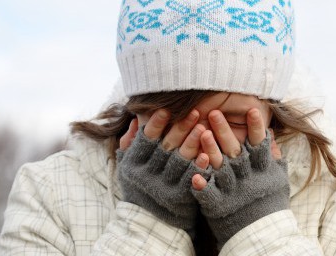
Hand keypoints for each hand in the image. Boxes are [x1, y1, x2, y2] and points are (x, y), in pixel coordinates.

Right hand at [117, 109, 206, 237]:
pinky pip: (191, 179)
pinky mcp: (180, 198)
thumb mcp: (128, 167)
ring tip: (204, 127)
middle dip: (180, 128)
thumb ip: (130, 144)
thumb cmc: (139, 189)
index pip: (145, 140)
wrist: (148, 224)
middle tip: (195, 111)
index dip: (155, 124)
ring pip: (180, 161)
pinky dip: (198, 166)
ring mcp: (164, 187)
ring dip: (192, 143)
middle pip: (166, 147)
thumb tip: (135, 120)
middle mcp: (148, 175)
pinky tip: (207, 154)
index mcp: (135, 164)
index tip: (165, 109)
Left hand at [188, 108, 289, 248]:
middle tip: (214, 112)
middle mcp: (248, 177)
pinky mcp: (220, 205)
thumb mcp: (277, 178)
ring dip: (210, 150)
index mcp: (263, 169)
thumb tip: (270, 134)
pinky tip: (194, 175)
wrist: (262, 234)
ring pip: (220, 168)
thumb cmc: (270, 203)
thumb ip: (273, 156)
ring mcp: (233, 191)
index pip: (260, 144)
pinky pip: (209, 193)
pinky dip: (202, 185)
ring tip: (200, 132)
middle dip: (224, 131)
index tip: (251, 109)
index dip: (256, 127)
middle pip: (235, 151)